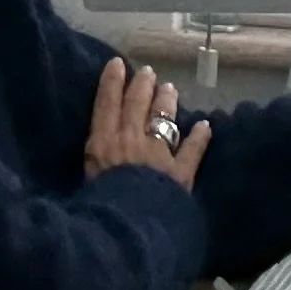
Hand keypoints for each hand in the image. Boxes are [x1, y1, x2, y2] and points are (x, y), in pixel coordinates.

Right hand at [84, 58, 211, 192]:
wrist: (127, 227)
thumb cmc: (97, 205)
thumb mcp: (85, 178)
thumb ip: (93, 161)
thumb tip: (97, 152)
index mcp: (103, 142)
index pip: (107, 104)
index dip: (112, 81)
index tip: (117, 63)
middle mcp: (130, 140)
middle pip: (137, 104)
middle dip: (142, 84)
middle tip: (148, 71)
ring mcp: (157, 153)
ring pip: (163, 118)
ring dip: (166, 101)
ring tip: (170, 88)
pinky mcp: (179, 171)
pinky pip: (192, 150)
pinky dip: (200, 137)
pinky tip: (206, 125)